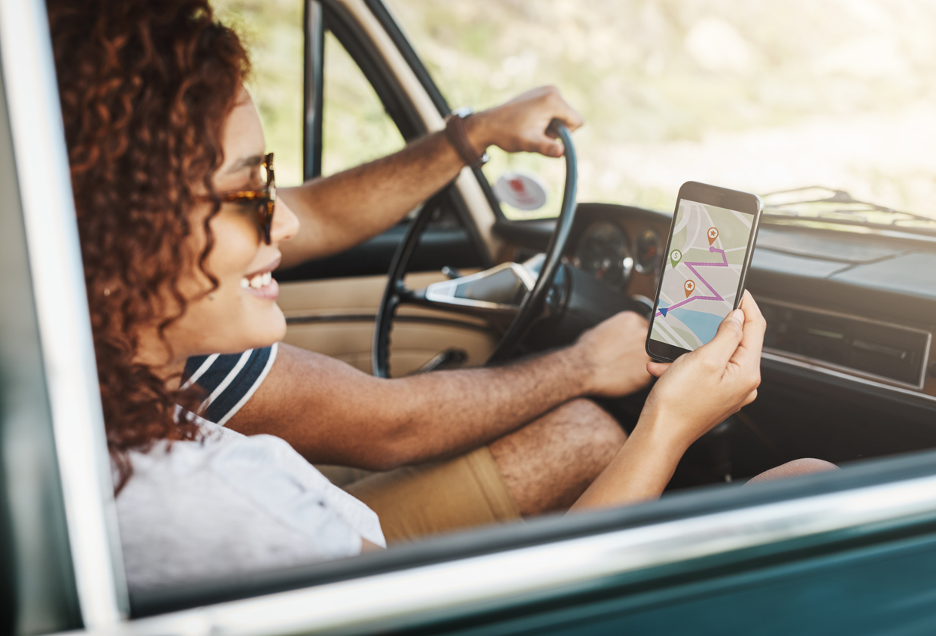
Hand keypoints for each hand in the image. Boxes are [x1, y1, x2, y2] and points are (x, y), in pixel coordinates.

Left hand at [467, 86, 583, 157]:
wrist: (488, 124)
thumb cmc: (508, 133)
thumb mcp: (529, 143)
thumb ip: (547, 148)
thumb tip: (562, 152)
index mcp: (553, 100)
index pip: (577, 121)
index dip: (566, 135)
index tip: (547, 137)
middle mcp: (552, 90)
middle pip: (569, 117)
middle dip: (557, 130)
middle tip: (537, 133)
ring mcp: (545, 89)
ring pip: (561, 115)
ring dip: (551, 126)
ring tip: (532, 128)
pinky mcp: (540, 92)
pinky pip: (553, 110)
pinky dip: (545, 119)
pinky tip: (530, 122)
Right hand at [571, 311, 652, 397]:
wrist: (580, 369)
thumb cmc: (586, 350)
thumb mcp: (601, 328)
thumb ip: (618, 329)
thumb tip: (620, 334)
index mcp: (632, 320)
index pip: (645, 327)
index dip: (637, 338)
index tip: (631, 345)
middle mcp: (643, 334)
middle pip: (651, 342)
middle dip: (641, 350)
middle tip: (626, 358)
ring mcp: (646, 354)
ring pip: (650, 360)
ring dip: (639, 364)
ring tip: (621, 369)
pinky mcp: (646, 374)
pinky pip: (645, 377)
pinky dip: (635, 379)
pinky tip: (621, 378)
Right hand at [638, 291, 765, 452]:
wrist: (660, 434)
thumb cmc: (679, 403)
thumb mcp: (704, 359)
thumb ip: (727, 334)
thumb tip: (738, 317)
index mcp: (747, 373)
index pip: (756, 328)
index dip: (747, 304)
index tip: (738, 289)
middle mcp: (743, 383)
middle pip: (737, 341)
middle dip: (715, 327)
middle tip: (701, 313)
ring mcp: (729, 391)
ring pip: (716, 355)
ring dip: (694, 348)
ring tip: (674, 351)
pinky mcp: (713, 396)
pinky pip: (704, 371)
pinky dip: (685, 365)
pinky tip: (666, 367)